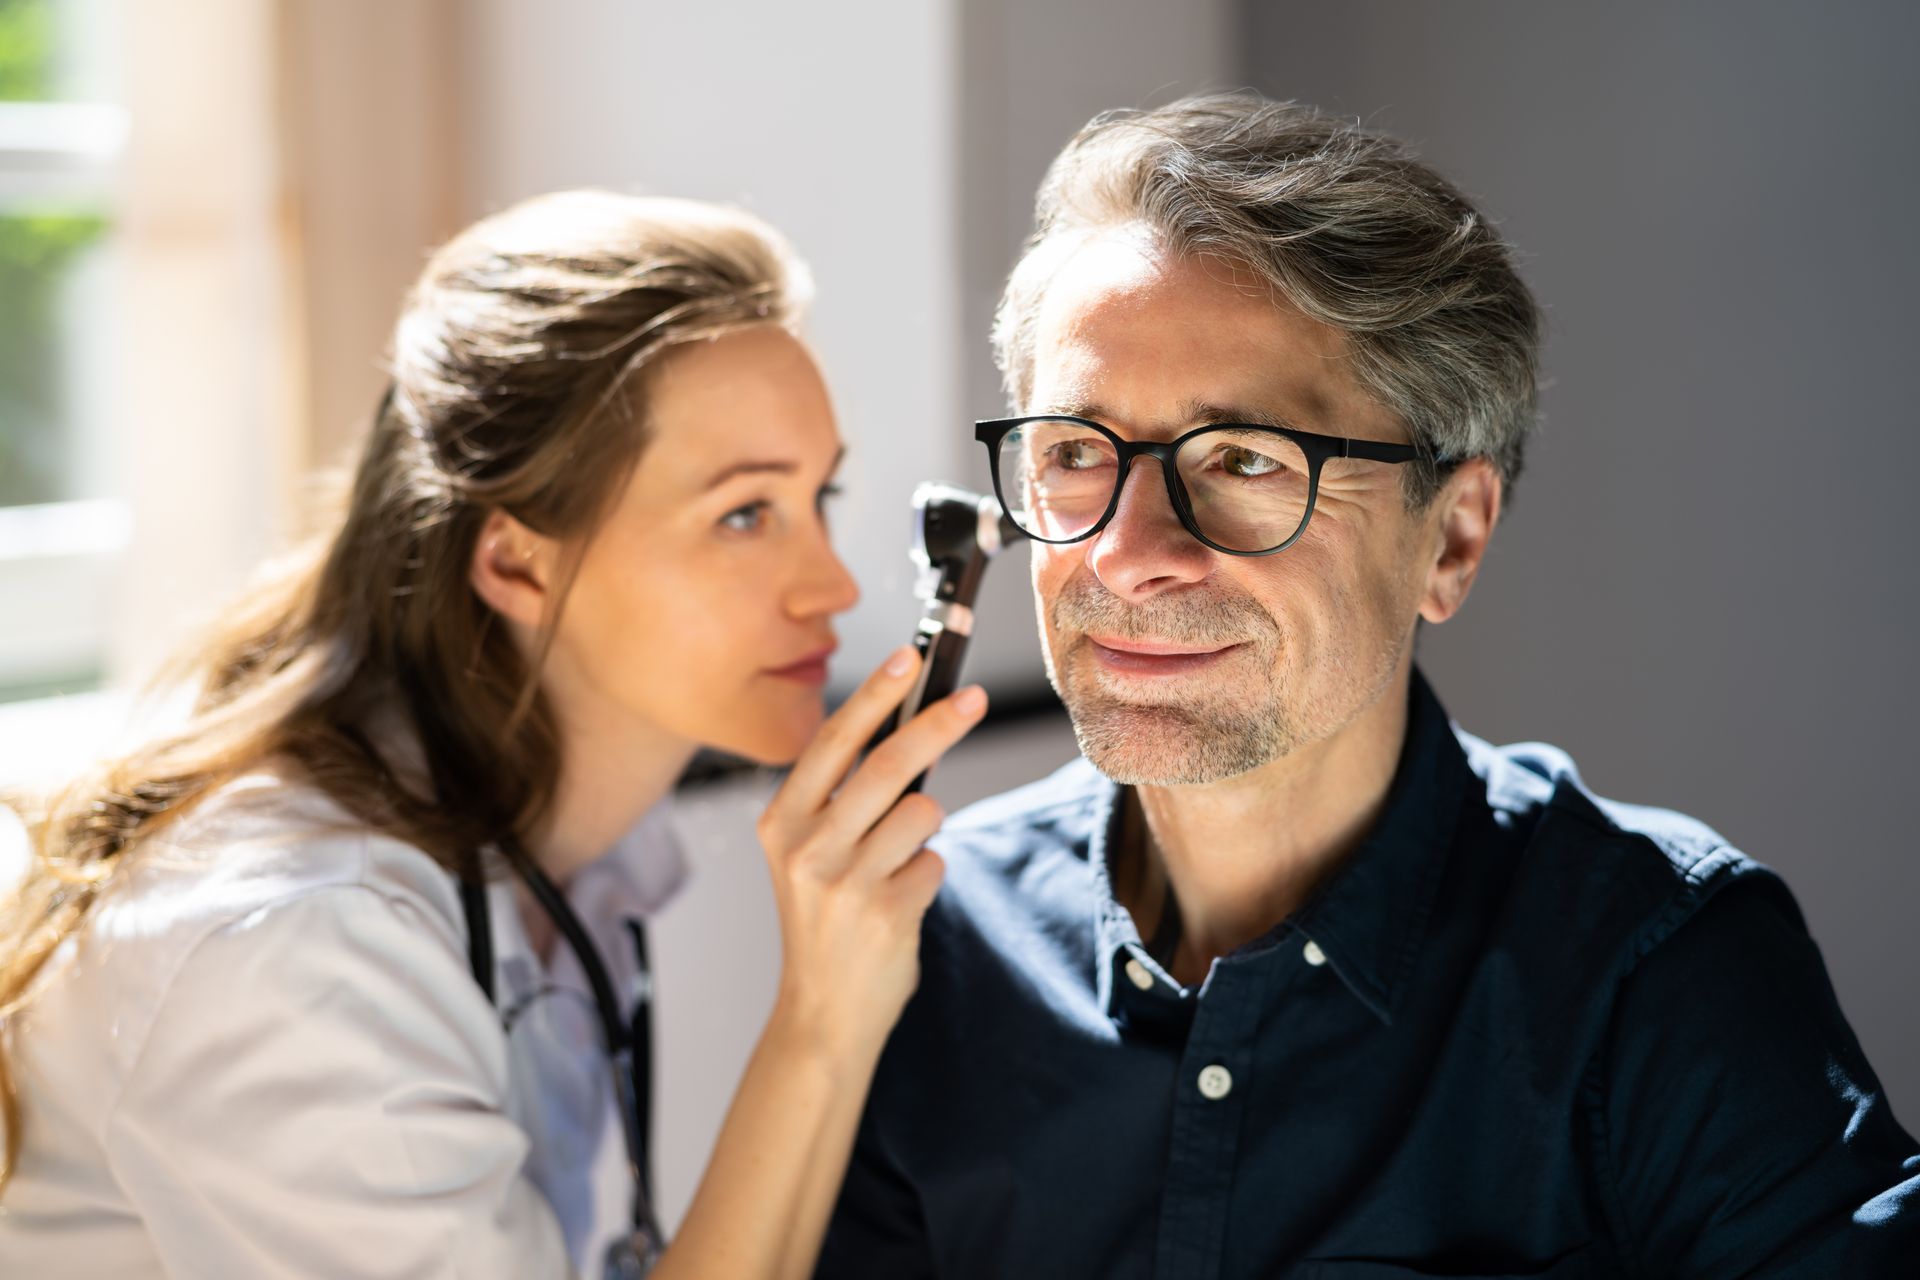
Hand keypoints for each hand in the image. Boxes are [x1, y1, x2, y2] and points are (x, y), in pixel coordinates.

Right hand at [755, 645, 987, 1060]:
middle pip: (888, 763)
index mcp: (781, 821)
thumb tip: (908, 728)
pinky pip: (934, 862)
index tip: (910, 656)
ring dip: (926, 829)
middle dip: (939, 723)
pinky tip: (900, 903)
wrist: (821, 1011)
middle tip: (974, 700)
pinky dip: (928, 874)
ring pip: (922, 813)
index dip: (875, 694)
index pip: (833, 740)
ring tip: (898, 863)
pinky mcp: (884, 912)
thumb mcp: (807, 854)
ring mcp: (844, 881)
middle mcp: (805, 846)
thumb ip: (842, 799)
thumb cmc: (824, 921)